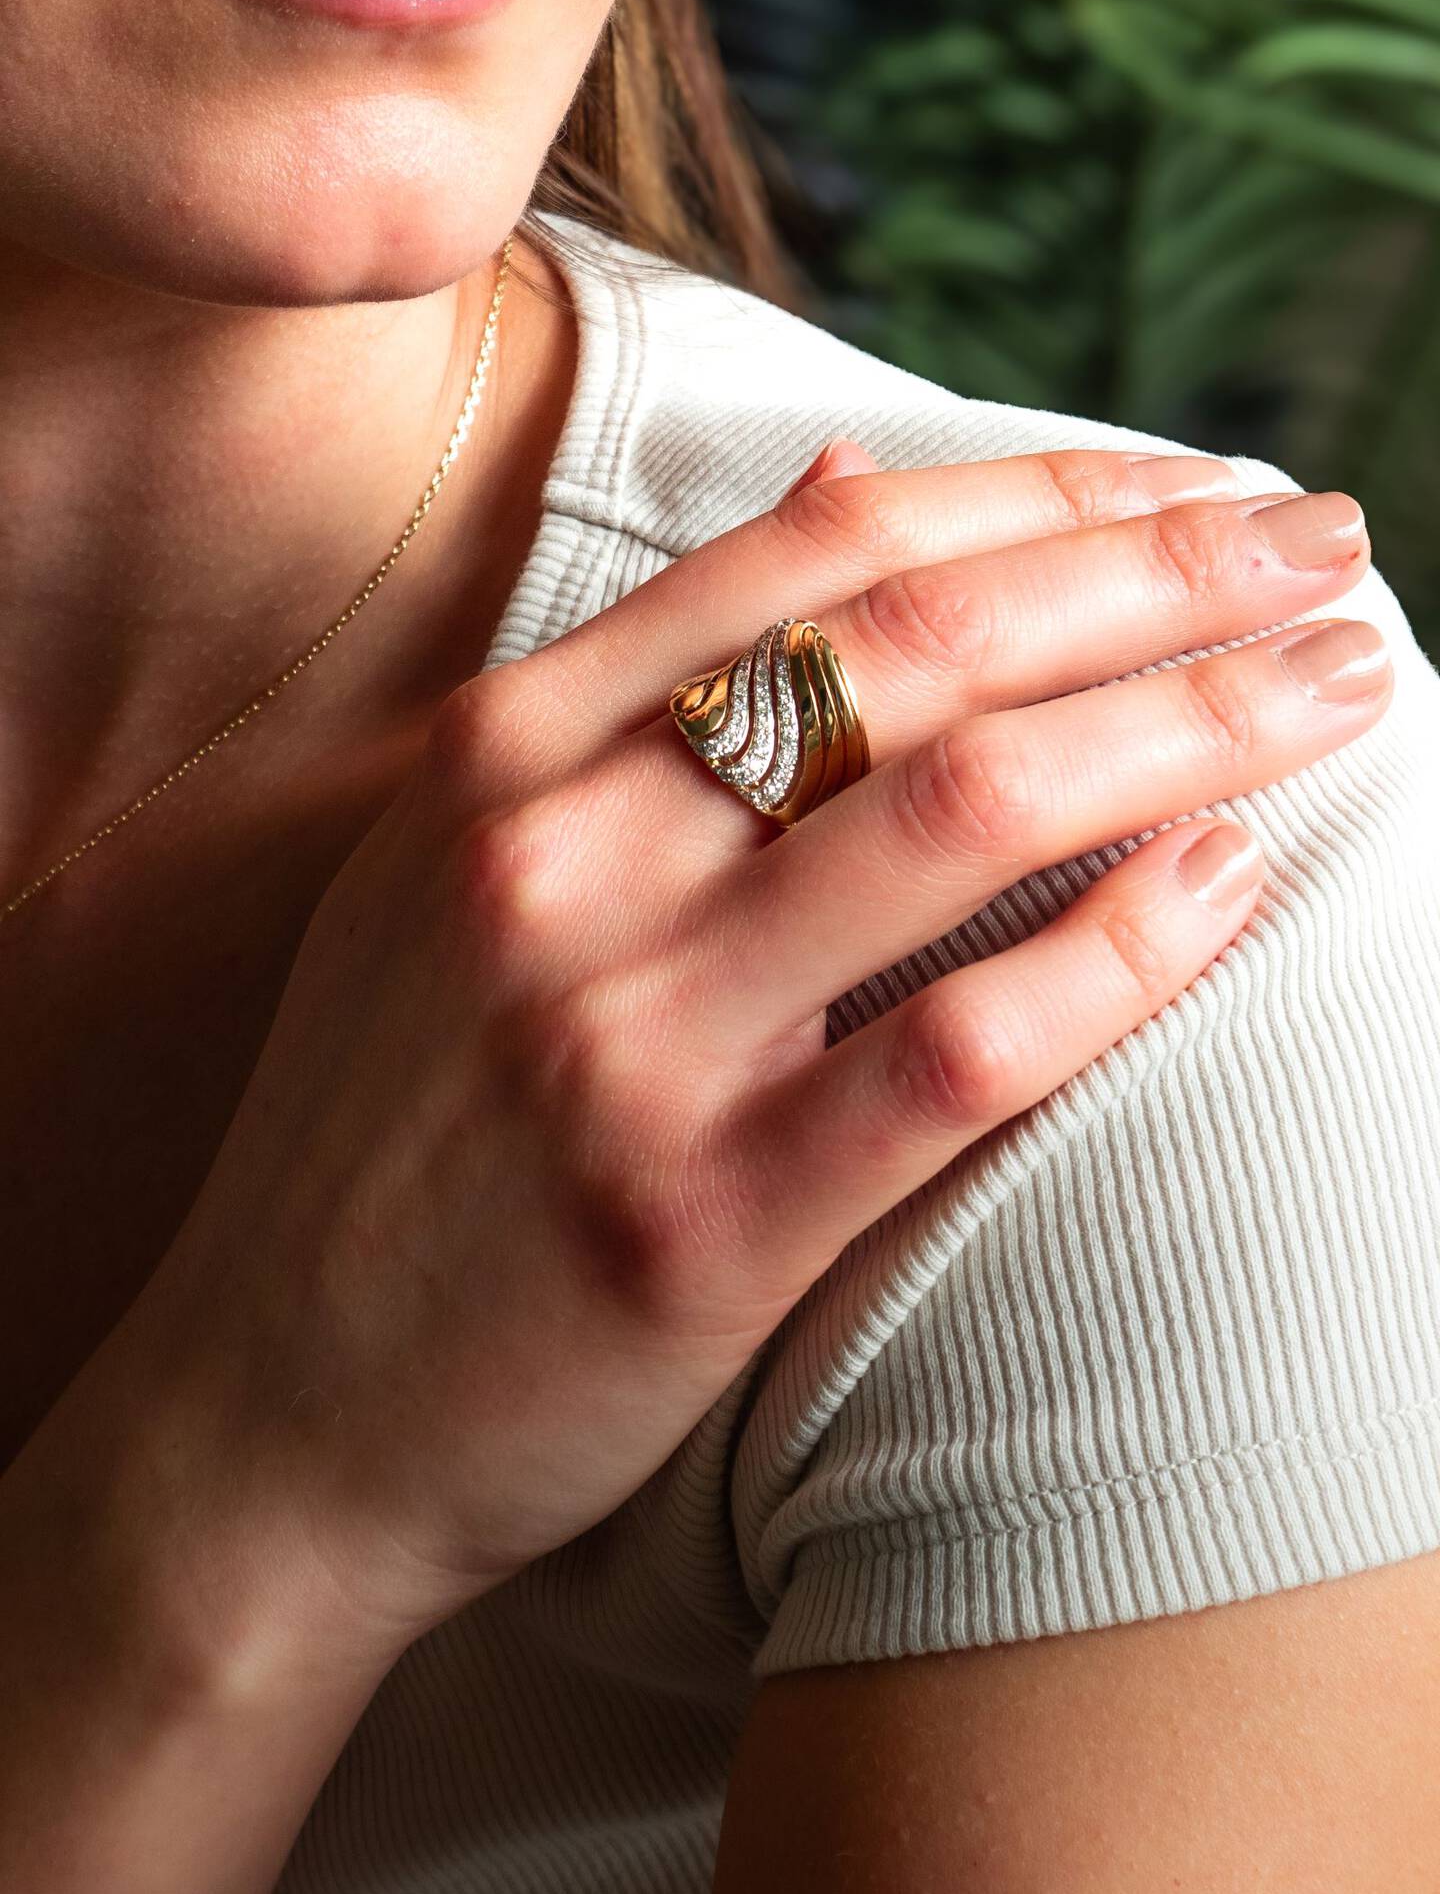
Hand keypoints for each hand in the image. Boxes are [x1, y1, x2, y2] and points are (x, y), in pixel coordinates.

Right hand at [115, 441, 1387, 1659]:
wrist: (275, 1406)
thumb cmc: (396, 1120)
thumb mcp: (455, 855)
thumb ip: (642, 673)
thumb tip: (840, 488)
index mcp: (503, 750)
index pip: (824, 553)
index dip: (1046, 494)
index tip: (1201, 487)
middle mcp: (556, 860)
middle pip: (920, 648)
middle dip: (1161, 576)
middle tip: (1329, 549)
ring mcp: (622, 1037)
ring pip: (962, 812)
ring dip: (1190, 725)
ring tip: (1338, 686)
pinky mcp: (693, 1219)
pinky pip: (953, 1051)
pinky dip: (1116, 954)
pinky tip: (1233, 886)